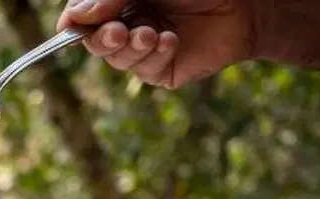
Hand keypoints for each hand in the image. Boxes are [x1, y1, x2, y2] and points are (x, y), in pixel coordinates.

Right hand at [57, 0, 257, 88]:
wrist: (246, 5)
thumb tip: (75, 17)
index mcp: (118, 2)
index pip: (82, 17)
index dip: (74, 23)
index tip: (73, 24)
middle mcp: (126, 24)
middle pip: (93, 41)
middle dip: (101, 39)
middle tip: (117, 34)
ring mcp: (143, 49)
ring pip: (117, 59)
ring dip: (131, 49)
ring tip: (151, 35)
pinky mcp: (162, 70)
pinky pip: (145, 71)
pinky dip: (155, 56)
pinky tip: (171, 41)